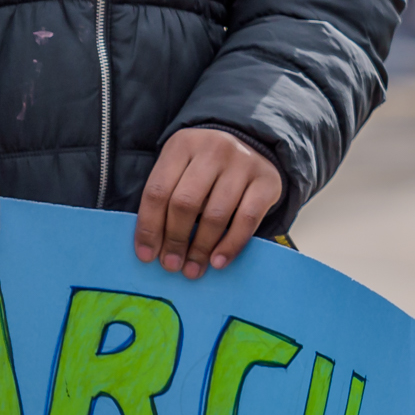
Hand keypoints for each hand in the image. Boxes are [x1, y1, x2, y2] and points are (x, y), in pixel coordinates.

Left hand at [135, 128, 282, 278]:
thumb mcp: (179, 169)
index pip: (158, 191)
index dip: (149, 227)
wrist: (252, 146)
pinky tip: (218, 261)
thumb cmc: (205, 168)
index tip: (146, 256)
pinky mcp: (268, 181)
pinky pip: (247, 220)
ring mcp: (244, 163)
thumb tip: (152, 249)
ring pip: (215, 214)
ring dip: (200, 248)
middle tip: (171, 265)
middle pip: (185, 203)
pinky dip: (231, 245)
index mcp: (182, 145)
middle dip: (175, 239)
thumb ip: (165, 199)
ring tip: (192, 269)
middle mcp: (214, 149)